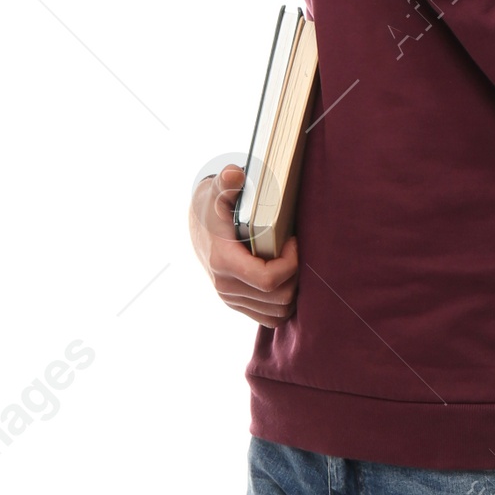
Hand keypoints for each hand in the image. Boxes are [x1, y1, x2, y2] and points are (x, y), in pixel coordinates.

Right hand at [188, 166, 298, 323]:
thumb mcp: (218, 190)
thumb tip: (234, 175)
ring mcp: (231, 299)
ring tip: (290, 265)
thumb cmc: (214, 206)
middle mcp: (226, 286)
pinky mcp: (237, 305)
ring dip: (292, 291)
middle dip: (295, 275)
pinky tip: (286, 282)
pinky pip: (270, 319)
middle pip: (279, 297)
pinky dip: (284, 305)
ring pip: (278, 312)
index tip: (293, 242)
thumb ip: (226, 182)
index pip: (268, 280)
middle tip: (294, 252)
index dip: (290, 264)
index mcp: (224, 262)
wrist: (198, 226)